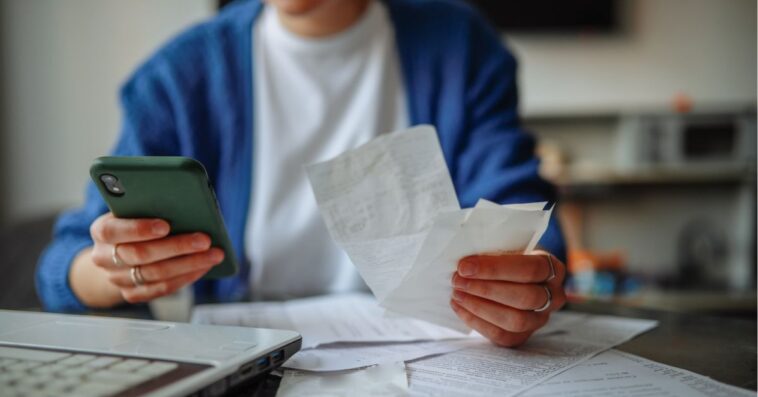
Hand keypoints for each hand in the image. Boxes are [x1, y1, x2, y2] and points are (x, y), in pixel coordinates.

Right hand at [87, 212, 223, 303]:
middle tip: (205, 240)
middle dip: (177, 247)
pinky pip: (161, 289)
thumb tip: (185, 205)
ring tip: (214, 254)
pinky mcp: (132, 294)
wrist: (116, 251)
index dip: (139, 229)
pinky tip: (203, 267)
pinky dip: (185, 277)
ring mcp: (117, 278)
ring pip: (155, 274)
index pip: (113, 231)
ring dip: (189, 264)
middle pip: (141, 254)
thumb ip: (150, 206)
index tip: (165, 225)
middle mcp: (104, 257)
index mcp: (101, 230)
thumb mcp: (135, 209)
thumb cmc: (133, 221)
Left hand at [450, 250, 565, 346]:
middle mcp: (554, 296)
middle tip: (458, 281)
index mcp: (554, 268)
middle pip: (525, 297)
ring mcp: (540, 319)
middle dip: (486, 290)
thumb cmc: (507, 260)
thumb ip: (495, 252)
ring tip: (457, 294)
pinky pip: (502, 335)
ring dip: (480, 307)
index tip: (465, 267)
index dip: (496, 269)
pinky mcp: (523, 336)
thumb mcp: (508, 249)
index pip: (531, 269)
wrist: (512, 279)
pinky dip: (477, 322)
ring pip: (516, 320)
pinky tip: (459, 307)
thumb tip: (465, 263)